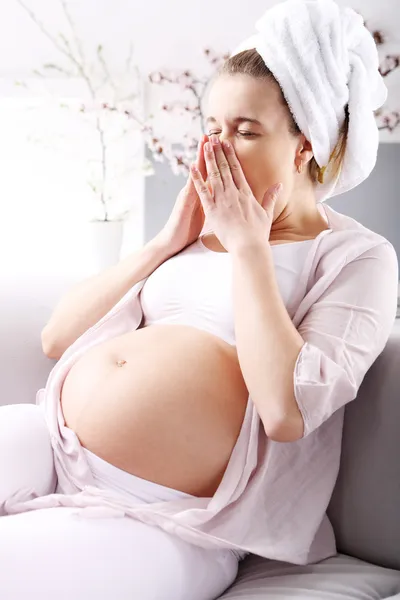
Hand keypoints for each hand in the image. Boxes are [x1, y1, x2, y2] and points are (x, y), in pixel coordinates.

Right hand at [155, 134, 211, 257]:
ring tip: (203, 143)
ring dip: (199, 158)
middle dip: (208, 152)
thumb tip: (220, 196)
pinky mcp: (183, 204)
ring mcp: (187, 195)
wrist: (172, 241)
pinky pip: (189, 189)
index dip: (217, 159)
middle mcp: (193, 191)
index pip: (210, 173)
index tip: (223, 145)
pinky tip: (192, 167)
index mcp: (201, 193)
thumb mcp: (202, 213)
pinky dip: (192, 178)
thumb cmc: (187, 229)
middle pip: (203, 168)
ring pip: (195, 173)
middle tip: (213, 134)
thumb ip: (209, 202)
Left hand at [189, 135, 282, 253]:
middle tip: (212, 138)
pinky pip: (202, 191)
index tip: (226, 144)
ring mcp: (222, 200)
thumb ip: (270, 198)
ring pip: (214, 175)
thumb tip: (279, 185)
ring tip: (204, 145)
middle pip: (224, 168)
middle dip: (218, 152)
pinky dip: (197, 179)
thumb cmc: (258, 234)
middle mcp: (234, 193)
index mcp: (246, 194)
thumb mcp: (267, 214)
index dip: (230, 155)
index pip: (236, 170)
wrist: (249, 246)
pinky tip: (192, 167)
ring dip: (209, 159)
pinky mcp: (212, 210)